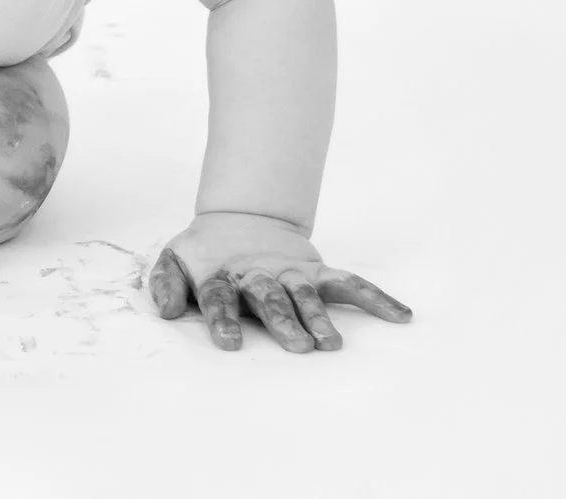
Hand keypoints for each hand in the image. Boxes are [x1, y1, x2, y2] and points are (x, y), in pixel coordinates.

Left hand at [150, 212, 412, 352]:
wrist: (239, 218)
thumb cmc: (204, 253)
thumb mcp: (174, 260)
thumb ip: (165, 283)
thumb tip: (165, 311)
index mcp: (220, 276)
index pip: (219, 298)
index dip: (223, 319)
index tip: (229, 343)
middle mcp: (257, 275)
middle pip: (269, 299)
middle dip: (282, 322)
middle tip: (297, 346)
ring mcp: (289, 273)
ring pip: (305, 296)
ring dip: (319, 318)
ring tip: (331, 344)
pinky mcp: (315, 270)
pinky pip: (348, 283)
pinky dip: (375, 297)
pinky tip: (400, 316)